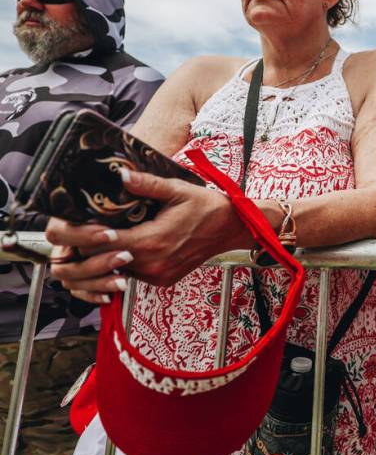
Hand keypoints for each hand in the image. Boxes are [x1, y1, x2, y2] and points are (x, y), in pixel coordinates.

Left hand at [47, 169, 246, 291]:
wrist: (232, 229)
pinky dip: (116, 264)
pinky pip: (129, 275)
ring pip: (113, 272)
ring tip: (82, 244)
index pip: (101, 244)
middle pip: (101, 262)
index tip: (68, 224)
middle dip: (81, 250)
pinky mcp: (161, 279)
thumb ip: (146, 184)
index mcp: (152, 241)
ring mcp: (156, 275)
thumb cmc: (206, 206)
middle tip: (64, 237)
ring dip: (97, 259)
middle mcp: (152, 263)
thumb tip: (119, 174)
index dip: (80, 235)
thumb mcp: (178, 189)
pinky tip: (111, 250)